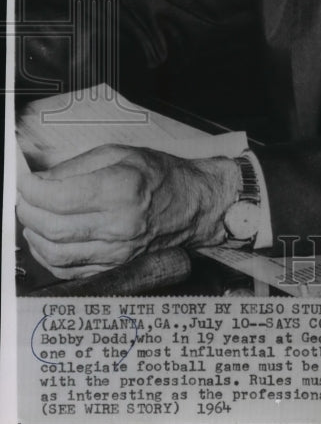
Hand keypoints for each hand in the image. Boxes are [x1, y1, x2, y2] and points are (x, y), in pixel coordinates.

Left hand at [16, 145, 240, 278]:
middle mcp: (119, 225)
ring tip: (32, 215)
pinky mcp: (115, 268)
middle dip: (27, 211)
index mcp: (121, 190)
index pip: (58, 196)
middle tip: (22, 196)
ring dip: (33, 234)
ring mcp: (117, 252)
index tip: (22, 180)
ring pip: (54, 253)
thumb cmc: (161, 176)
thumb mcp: (120, 154)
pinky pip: (68, 270)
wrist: (195, 205)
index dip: (30, 188)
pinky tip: (46, 238)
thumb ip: (76, 166)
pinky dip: (48, 256)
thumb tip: (39, 179)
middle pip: (51, 227)